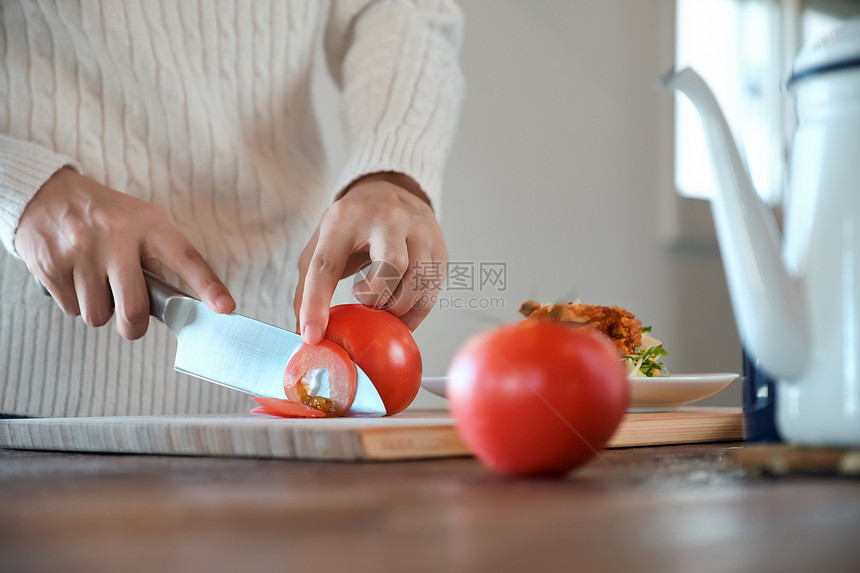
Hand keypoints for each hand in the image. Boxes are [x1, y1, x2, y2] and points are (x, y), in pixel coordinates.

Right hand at [14, 168, 234, 339]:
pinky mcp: (50, 264)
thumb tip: (174, 304)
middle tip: (130, 321)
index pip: (185, 258)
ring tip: (95, 282)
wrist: (45, 192)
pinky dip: (74, 302)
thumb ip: (158, 259)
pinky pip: (70, 309)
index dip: (208, 286)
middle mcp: (116, 236)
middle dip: (133, 326)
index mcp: (148, 224)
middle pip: (133, 309)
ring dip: (99, 309)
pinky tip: (74, 276)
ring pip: (97, 315)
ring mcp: (81, 250)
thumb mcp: (140, 222)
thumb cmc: (104, 215)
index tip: (225, 307)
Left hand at [294, 173, 447, 342]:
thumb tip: (304, 333)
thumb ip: (307, 288)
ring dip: (399, 307)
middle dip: (377, 297)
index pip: (328, 264)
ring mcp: (418, 231)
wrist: (390, 190)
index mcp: (345, 219)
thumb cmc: (352, 225)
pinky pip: (432, 290)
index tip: (312, 334)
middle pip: (391, 265)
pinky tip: (401, 308)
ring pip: (419, 280)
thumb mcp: (322, 244)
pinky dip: (415, 310)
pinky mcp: (438, 248)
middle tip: (364, 302)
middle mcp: (386, 219)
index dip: (317, 304)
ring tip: (384, 305)